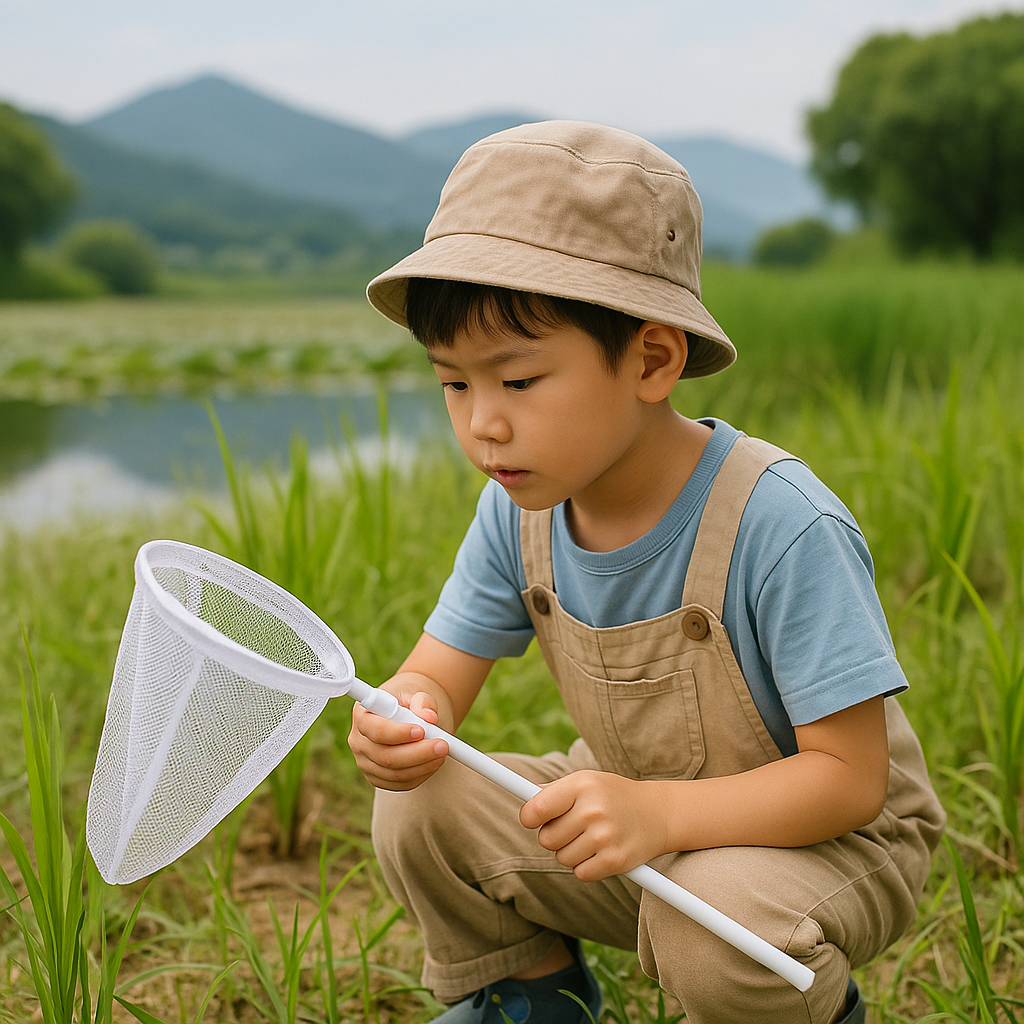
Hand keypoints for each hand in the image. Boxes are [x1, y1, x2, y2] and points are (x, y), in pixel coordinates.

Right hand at [348, 686, 449, 790]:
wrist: (410, 712)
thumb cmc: (411, 700)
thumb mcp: (417, 692)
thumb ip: (423, 702)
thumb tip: (429, 717)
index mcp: (362, 714)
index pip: (375, 730)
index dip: (398, 733)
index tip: (422, 731)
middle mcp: (359, 741)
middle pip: (386, 756)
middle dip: (418, 753)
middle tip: (443, 745)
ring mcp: (366, 762)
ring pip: (395, 774)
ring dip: (423, 765)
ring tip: (444, 751)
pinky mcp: (377, 778)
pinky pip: (400, 784)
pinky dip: (421, 774)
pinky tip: (434, 761)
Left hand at [519, 771, 668, 881]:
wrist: (658, 813)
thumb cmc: (613, 795)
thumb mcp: (586, 781)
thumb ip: (555, 791)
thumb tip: (527, 798)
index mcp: (581, 786)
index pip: (536, 809)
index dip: (528, 817)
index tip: (532, 819)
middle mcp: (592, 810)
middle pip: (546, 839)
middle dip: (554, 836)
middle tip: (573, 827)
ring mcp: (604, 837)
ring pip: (562, 858)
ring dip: (571, 852)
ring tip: (591, 837)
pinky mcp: (614, 861)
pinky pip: (580, 873)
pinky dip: (586, 866)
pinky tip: (601, 851)